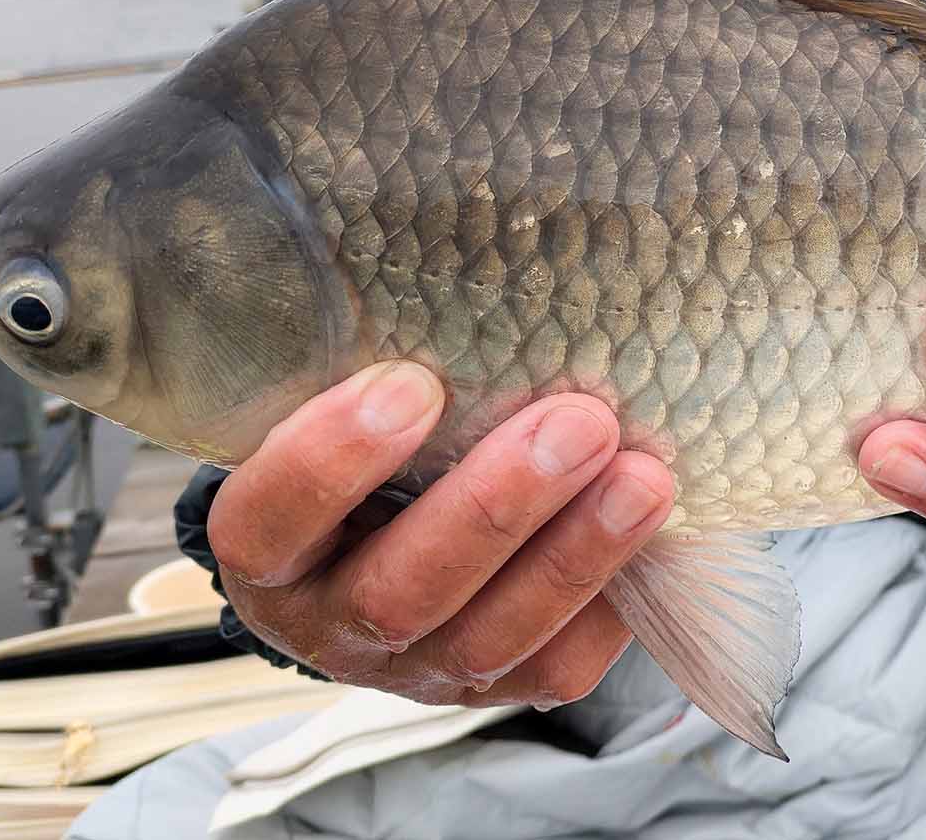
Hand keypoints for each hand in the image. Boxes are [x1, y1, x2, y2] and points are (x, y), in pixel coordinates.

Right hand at [209, 363, 675, 705]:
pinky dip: (611, 601)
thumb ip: (379, 355)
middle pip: (399, 591)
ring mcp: (416, 668)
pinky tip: (656, 534)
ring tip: (645, 477)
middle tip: (578, 420)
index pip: (268, 521)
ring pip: (489, 637)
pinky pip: (558, 666)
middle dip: (496, 507)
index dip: (330, 461)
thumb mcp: (347, 397)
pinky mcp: (498, 684)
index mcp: (269, 549)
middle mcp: (332, 622)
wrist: (393, 530)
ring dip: (575, 553)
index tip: (412, 384)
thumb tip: (467, 241)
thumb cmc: (377, 438)